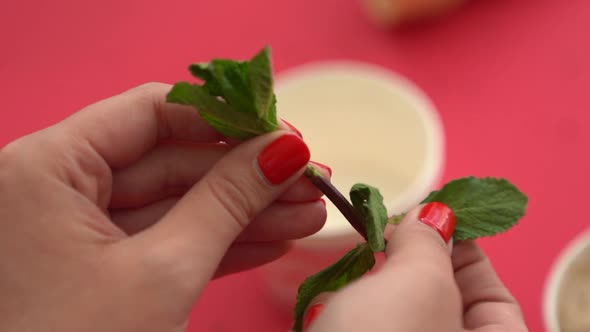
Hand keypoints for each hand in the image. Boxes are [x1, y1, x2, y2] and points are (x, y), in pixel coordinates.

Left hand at [0, 83, 329, 331]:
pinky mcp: (98, 267)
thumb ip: (226, 202)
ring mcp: (78, 229)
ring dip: (245, 213)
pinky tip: (272, 240)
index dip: (227, 121)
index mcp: (48, 167)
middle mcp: (57, 187)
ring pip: (176, 204)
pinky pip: (165, 241)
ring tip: (309, 214)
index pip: (151, 112)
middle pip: (171, 160)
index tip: (286, 137)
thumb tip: (284, 153)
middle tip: (312, 181)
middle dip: (249, 177)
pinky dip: (217, 244)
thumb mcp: (164, 271)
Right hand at [300, 203, 528, 331]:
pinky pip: (365, 328)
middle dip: (410, 265)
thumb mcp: (419, 285)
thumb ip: (430, 243)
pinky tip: (331, 300)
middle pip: (442, 303)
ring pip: (396, 316)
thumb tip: (434, 215)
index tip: (429, 217)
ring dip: (372, 287)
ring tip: (352, 265)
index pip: (492, 296)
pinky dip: (349, 310)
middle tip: (384, 233)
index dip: (463, 250)